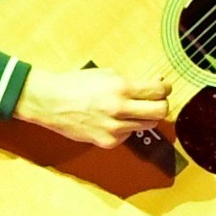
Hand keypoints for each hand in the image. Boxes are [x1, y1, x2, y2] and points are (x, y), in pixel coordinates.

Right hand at [14, 67, 170, 147]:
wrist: (49, 102)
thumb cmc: (76, 84)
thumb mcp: (106, 74)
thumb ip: (133, 81)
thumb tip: (157, 82)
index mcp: (121, 88)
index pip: (159, 91)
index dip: (165, 88)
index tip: (164, 88)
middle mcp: (120, 109)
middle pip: (161, 112)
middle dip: (162, 105)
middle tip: (156, 101)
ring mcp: (114, 128)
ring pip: (147, 125)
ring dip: (144, 117)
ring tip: (132, 110)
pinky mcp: (107, 141)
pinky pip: (129, 135)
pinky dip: (126, 128)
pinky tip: (113, 120)